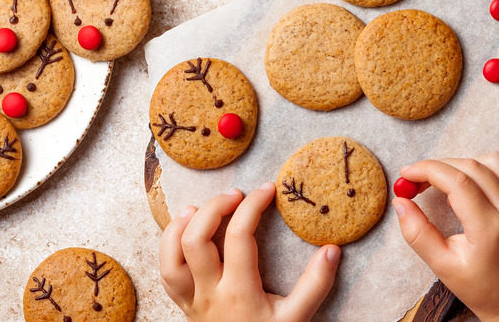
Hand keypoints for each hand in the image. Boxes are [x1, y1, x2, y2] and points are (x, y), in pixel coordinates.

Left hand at [160, 184, 340, 321]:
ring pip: (170, 256)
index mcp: (239, 291)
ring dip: (181, 225)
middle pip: (196, 239)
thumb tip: (332, 249)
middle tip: (236, 194)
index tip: (268, 190)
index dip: (253, 206)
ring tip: (199, 207)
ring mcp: (191, 300)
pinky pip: (165, 273)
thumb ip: (315, 284)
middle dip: (214, 207)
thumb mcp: (297, 318)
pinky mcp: (183, 305)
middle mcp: (209, 293)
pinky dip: (169, 247)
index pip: (240, 236)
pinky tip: (183, 231)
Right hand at [393, 153, 498, 320]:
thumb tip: (400, 200)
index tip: (407, 173)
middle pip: (472, 167)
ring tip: (449, 182)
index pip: (457, 182)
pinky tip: (482, 177)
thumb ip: (417, 232)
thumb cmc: (477, 284)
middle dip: (439, 167)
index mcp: (490, 228)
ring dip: (466, 163)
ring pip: (495, 160)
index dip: (428, 170)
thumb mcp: (441, 264)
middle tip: (418, 180)